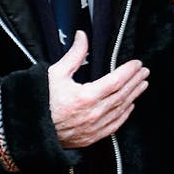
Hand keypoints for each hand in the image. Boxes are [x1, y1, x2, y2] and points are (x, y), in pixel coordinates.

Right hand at [48, 31, 148, 148]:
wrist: (29, 128)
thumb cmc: (40, 100)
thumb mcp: (55, 73)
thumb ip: (74, 55)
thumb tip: (82, 36)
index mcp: (86, 97)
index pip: (116, 81)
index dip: (129, 71)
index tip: (137, 63)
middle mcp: (94, 113)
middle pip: (122, 95)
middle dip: (135, 81)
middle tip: (144, 72)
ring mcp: (94, 127)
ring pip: (121, 110)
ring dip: (133, 96)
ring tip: (142, 85)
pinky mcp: (91, 138)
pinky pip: (114, 125)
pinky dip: (124, 114)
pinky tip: (130, 106)